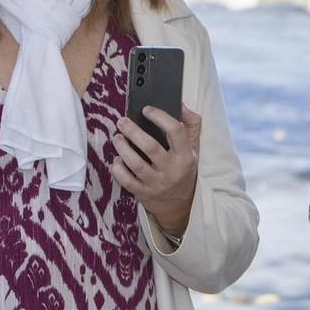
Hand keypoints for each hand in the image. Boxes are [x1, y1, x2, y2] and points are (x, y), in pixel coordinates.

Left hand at [112, 107, 200, 240]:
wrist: (181, 205)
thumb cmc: (183, 169)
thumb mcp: (193, 148)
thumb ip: (191, 124)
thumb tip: (181, 104)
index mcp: (185, 155)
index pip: (176, 131)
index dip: (160, 117)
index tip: (146, 109)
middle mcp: (172, 170)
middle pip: (151, 147)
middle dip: (133, 131)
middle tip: (122, 122)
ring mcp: (157, 183)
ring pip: (136, 164)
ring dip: (123, 148)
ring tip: (117, 138)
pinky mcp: (144, 193)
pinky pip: (127, 181)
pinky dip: (118, 169)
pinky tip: (116, 159)